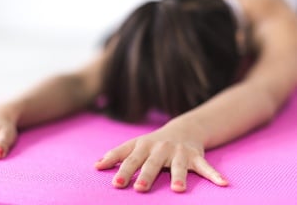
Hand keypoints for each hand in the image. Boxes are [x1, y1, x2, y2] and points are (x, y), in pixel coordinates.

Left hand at [95, 126, 228, 192]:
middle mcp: (160, 148)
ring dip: (179, 176)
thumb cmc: (152, 142)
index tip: (116, 184)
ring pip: (179, 166)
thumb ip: (116, 155)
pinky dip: (214, 174)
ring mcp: (179, 152)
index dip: (123, 170)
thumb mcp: (134, 145)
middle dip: (146, 175)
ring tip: (178, 189)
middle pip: (152, 164)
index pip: (131, 159)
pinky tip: (223, 184)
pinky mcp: (195, 156)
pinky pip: (205, 166)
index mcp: (144, 146)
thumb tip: (95, 166)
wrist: (182, 128)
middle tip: (139, 188)